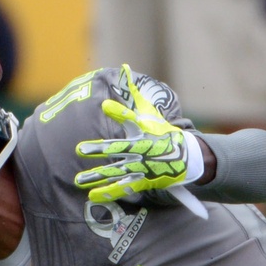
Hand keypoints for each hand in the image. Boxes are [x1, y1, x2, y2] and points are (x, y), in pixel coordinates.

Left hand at [75, 64, 198, 201]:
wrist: (187, 158)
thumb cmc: (164, 134)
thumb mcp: (149, 115)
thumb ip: (133, 95)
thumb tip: (123, 68)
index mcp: (143, 135)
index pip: (128, 125)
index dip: (116, 118)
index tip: (102, 111)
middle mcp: (141, 152)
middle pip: (117, 151)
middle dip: (99, 151)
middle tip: (79, 150)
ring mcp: (141, 169)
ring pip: (116, 173)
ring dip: (98, 177)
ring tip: (78, 181)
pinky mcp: (142, 182)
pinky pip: (123, 188)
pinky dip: (109, 192)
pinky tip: (93, 196)